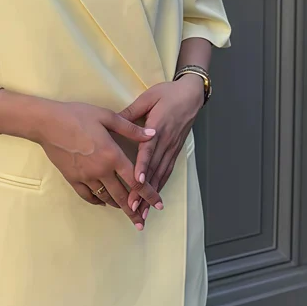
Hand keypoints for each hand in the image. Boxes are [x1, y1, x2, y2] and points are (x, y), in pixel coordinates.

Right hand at [34, 101, 164, 229]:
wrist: (48, 123)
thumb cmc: (78, 115)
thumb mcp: (107, 117)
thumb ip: (131, 128)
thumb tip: (153, 134)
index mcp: (112, 155)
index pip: (136, 180)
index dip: (149, 193)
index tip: (158, 204)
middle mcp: (101, 170)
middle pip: (122, 195)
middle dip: (134, 209)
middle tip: (142, 220)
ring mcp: (86, 177)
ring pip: (106, 197)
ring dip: (118, 205)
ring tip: (126, 211)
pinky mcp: (73, 179)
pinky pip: (88, 196)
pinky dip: (98, 201)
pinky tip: (103, 202)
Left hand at [117, 76, 204, 211]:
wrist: (192, 94)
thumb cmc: (168, 93)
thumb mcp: (149, 97)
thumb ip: (132, 111)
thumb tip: (114, 120)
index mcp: (158, 127)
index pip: (149, 150)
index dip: (143, 166)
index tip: (138, 181)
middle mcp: (166, 141)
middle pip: (154, 169)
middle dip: (143, 190)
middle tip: (133, 207)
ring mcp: (172, 148)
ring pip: (162, 174)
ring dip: (152, 194)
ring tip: (142, 212)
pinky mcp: (175, 151)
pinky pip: (168, 171)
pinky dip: (161, 185)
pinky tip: (154, 198)